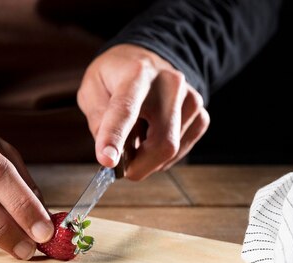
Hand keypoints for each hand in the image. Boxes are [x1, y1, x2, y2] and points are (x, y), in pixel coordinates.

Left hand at [77, 44, 209, 179]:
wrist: (146, 61)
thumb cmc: (114, 77)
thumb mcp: (91, 90)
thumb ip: (98, 119)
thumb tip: (111, 152)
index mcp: (136, 74)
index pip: (126, 109)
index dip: (115, 137)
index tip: (107, 161)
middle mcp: (169, 83)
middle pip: (162, 141)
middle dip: (139, 166)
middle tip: (121, 170)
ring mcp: (190, 98)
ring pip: (172, 149)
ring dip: (148, 159)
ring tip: (134, 141)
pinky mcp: (200, 113)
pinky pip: (183, 149)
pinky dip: (162, 156)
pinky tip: (150, 140)